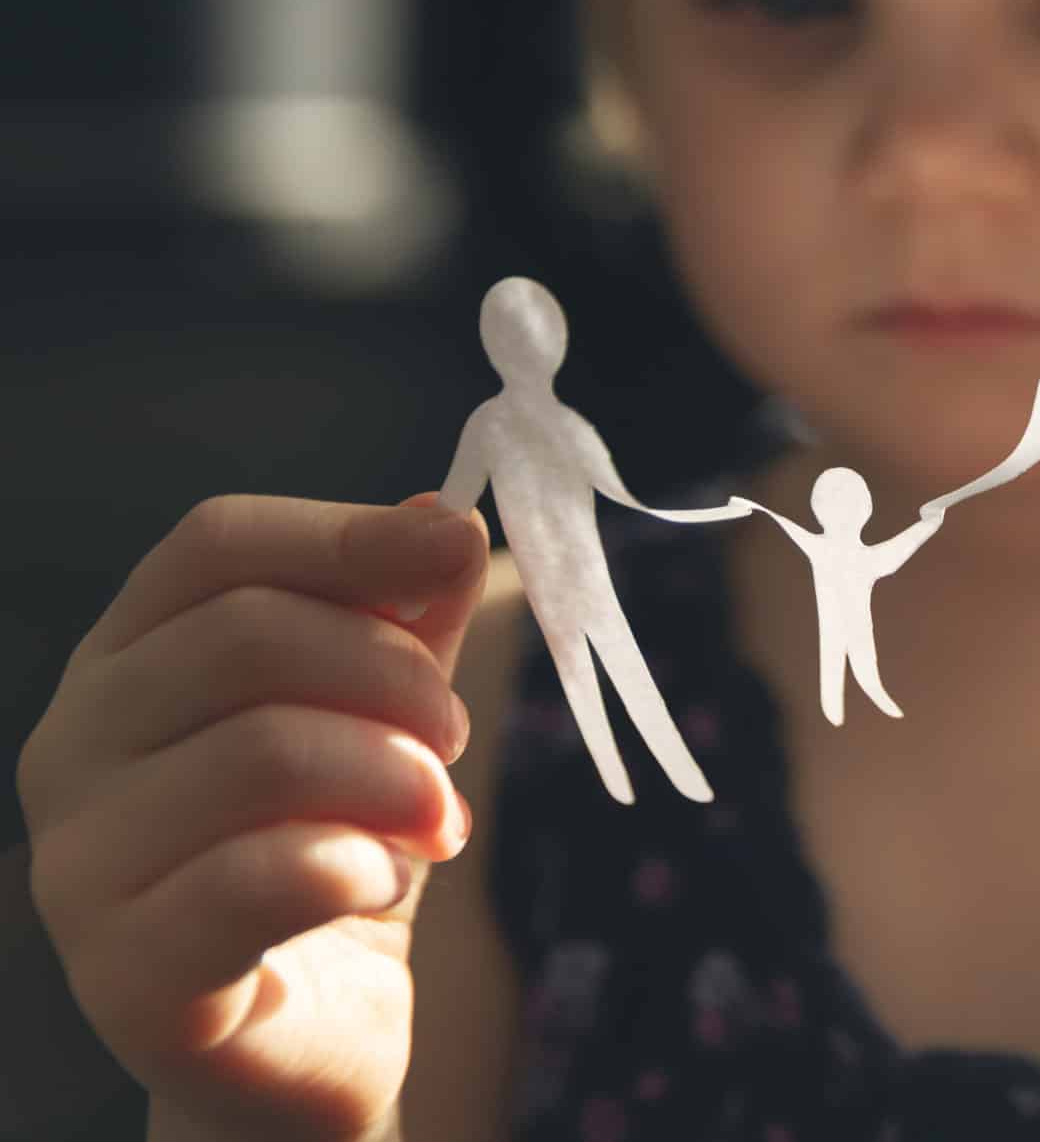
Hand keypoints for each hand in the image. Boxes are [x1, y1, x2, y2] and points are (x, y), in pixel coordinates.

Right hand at [15, 495, 485, 1141]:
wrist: (310, 1037)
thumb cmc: (334, 850)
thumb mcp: (385, 715)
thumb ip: (407, 616)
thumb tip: (442, 515)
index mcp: (125, 662)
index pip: (215, 546)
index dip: (344, 535)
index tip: (450, 551)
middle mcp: (71, 748)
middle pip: (247, 637)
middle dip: (394, 677)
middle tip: (454, 742)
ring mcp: (79, 865)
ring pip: (263, 751)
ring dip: (394, 780)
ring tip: (435, 824)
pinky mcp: (125, 974)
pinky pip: (261, 877)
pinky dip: (360, 867)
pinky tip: (381, 884)